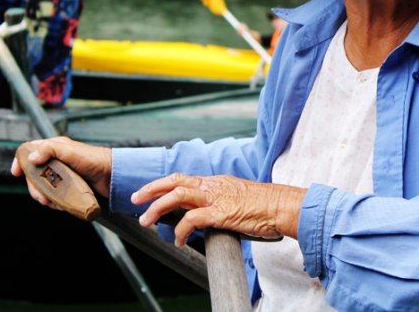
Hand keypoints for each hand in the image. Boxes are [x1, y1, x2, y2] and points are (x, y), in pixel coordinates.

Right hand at [10, 136, 111, 203]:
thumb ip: (50, 150)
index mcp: (54, 148)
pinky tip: (60, 204)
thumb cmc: (94, 160)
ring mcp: (61, 175)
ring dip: (43, 196)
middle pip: (33, 174)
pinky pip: (53, 196)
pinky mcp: (67, 187)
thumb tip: (31, 158)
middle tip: (41, 196)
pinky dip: (53, 202)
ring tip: (52, 201)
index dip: (20, 161)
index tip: (16, 173)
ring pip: (41, 187)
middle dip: (34, 187)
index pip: (30, 151)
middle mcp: (56, 160)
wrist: (113, 176)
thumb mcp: (70, 151)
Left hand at [132, 174, 306, 246]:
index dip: (164, 184)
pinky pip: (192, 219)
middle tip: (136, 199)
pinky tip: (176, 240)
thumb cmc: (266, 206)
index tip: (149, 192)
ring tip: (146, 220)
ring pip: (178, 194)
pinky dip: (180, 229)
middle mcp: (214, 186)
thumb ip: (221, 203)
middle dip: (152, 189)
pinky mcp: (221, 212)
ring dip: (158, 207)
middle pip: (176, 181)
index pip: (184, 178)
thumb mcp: (239, 199)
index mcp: (217, 182)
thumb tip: (208, 216)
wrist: (282, 207)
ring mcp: (217, 198)